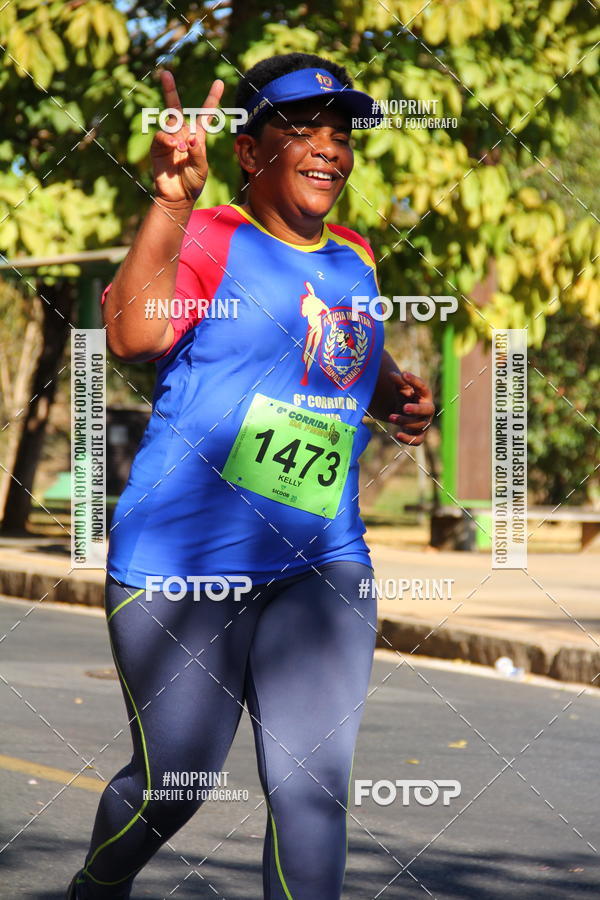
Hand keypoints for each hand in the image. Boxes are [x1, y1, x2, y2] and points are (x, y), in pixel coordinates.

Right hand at [150, 69, 224, 202]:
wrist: (178, 197)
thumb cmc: (193, 182)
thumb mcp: (202, 167)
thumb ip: (197, 152)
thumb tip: (189, 138)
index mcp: (197, 136)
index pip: (205, 114)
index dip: (212, 99)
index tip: (219, 82)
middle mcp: (181, 134)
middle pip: (176, 107)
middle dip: (169, 89)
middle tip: (165, 73)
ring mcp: (168, 139)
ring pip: (169, 124)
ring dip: (176, 135)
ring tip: (182, 150)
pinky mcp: (158, 148)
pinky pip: (161, 137)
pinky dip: (168, 141)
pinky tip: (175, 148)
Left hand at [387, 371, 433, 444]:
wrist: (406, 413)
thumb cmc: (406, 398)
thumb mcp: (402, 389)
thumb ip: (398, 382)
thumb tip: (391, 374)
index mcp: (425, 395)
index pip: (423, 387)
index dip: (414, 381)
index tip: (404, 374)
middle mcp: (428, 409)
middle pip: (427, 410)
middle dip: (416, 409)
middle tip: (404, 407)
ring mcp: (425, 423)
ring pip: (419, 425)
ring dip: (404, 421)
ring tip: (391, 416)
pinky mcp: (419, 435)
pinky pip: (417, 440)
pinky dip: (408, 439)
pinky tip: (397, 434)